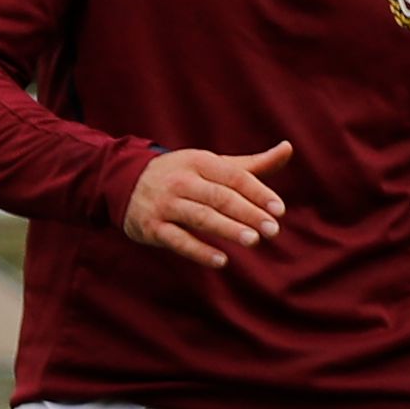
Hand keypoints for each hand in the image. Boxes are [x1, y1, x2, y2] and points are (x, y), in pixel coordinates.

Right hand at [118, 140, 290, 267]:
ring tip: (253, 241)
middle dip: (247, 213)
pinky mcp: (150, 227)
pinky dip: (199, 250)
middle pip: (219, 197)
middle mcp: (180, 181)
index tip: (279, 210)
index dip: (258, 193)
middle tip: (272, 230)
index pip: (234, 177)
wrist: (121, 180)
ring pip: (200, 217)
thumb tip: (288, 148)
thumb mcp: (211, 164)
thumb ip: (251, 164)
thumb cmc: (180, 174)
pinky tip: (221, 260)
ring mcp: (164, 204)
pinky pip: (177, 240)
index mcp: (198, 162)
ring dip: (227, 229)